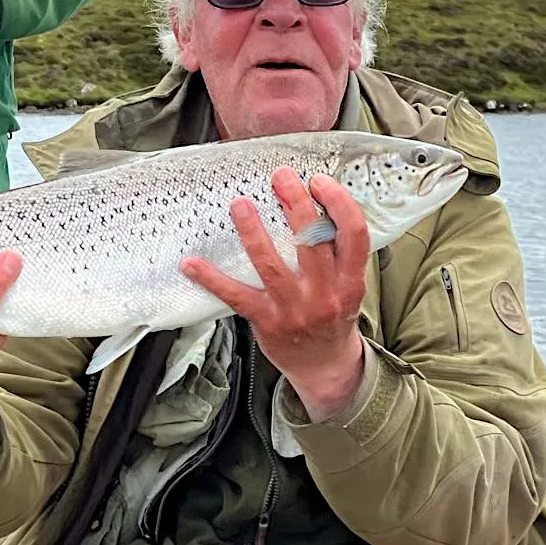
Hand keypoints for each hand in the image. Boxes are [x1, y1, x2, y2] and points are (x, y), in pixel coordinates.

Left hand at [181, 167, 369, 421]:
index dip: (339, 203)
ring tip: (239, 204)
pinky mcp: (266, 322)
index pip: (354, 235)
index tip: (318, 181)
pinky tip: (191, 263)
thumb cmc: (333, 316)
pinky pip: (235, 296)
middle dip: (296, 203)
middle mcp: (325, 294)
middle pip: (312, 241)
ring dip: (253, 231)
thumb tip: (313, 201)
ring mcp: (294, 309)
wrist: (324, 368)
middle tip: (280, 176)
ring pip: (271, 264)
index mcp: (350, 281)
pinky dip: (211, 278)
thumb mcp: (347, 286)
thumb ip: (337, 252)